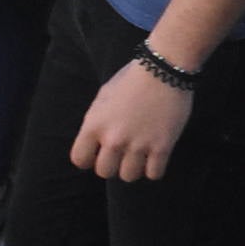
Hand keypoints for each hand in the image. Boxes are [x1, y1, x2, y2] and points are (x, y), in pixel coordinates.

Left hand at [69, 59, 195, 180]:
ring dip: (134, 168)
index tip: (100, 152)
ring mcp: (138, 144)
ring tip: (141, 156)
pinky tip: (157, 156)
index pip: (80, 159)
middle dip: (113, 164)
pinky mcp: (162, 146)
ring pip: (129, 177)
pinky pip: (154, 175)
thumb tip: (97, 143)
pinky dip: (155, 169)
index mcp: (94, 124)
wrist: (165, 68)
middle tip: (124, 153)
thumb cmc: (133, 78)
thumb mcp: (104, 96)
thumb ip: (97, 121)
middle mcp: (113, 138)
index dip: (89, 159)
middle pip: (104, 172)